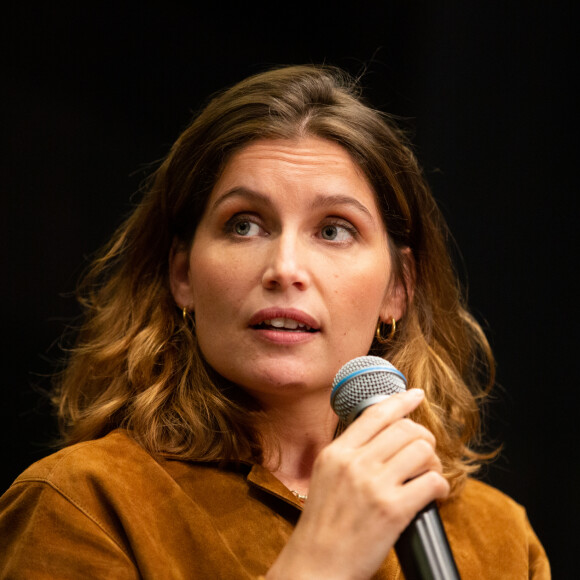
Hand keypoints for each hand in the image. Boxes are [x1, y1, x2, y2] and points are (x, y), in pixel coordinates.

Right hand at [266, 389, 449, 579]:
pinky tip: (435, 493)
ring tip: (427, 473)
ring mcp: (374, 485)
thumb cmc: (322, 525)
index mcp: (336, 453)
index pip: (375, 414)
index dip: (400, 401)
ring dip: (432, 460)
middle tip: (424, 450)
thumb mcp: (325, 476)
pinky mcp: (393, 510)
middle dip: (423, 436)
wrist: (316, 565)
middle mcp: (354, 463)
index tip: (415, 395)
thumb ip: (348, 453)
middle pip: (404, 429)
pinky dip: (440, 485)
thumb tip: (380, 434)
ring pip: (422, 450)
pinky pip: (432, 481)